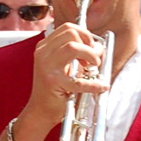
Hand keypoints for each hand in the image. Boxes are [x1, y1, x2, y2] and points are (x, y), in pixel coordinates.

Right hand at [18, 23, 106, 140]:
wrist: (40, 112)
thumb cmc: (54, 90)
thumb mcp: (65, 67)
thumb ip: (79, 55)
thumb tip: (99, 47)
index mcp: (44, 47)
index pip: (67, 28)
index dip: (84, 34)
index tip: (91, 46)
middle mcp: (43, 54)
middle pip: (71, 33)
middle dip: (88, 43)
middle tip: (93, 58)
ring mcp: (46, 67)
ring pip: (73, 47)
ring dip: (90, 55)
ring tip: (93, 67)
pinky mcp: (53, 82)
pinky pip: (79, 80)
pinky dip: (94, 84)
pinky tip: (101, 87)